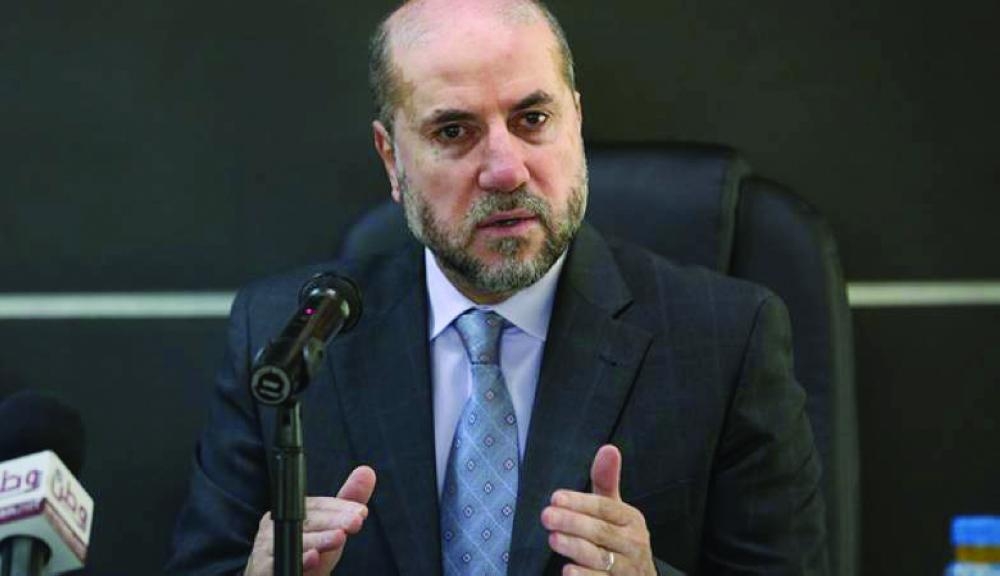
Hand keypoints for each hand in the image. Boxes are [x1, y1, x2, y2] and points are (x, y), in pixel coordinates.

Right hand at [244, 465, 376, 575]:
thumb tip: (367, 471)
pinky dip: (298, 559)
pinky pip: (279, 563)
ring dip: (318, 538)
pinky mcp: (262, 567)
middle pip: (307, 520)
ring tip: (339, 536)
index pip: (318, 505)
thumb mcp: (331, 528)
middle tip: (356, 522)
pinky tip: (313, 557)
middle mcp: (276, 525)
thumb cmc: (307, 551)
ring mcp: (266, 546)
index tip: (362, 512)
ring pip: (294, 540)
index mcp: (292, 512)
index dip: (340, 507)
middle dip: (334, 520)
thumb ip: (347, 503)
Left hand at [541, 445, 654, 574]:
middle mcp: (633, 544)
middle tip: (547, 516)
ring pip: (600, 558)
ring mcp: (626, 569)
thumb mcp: (615, 510)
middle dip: (573, 523)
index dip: (581, 502)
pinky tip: (568, 571)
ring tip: (554, 539)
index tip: (556, 497)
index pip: (605, 508)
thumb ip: (606, 482)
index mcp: (631, 520)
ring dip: (576, 548)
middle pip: (601, 532)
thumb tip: (609, 448)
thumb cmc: (620, 538)